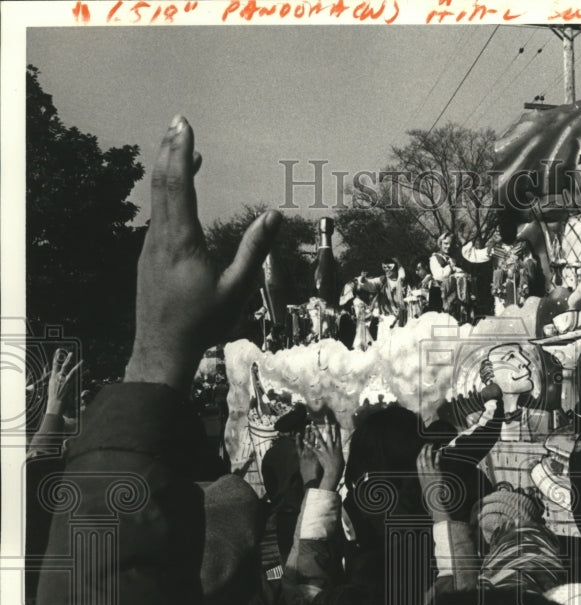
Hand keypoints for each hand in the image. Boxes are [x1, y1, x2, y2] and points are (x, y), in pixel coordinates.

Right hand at [45, 349, 82, 415]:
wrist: (54, 404)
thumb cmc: (52, 397)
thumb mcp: (49, 385)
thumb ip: (49, 377)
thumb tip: (48, 370)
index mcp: (52, 377)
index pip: (54, 365)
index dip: (56, 357)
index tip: (58, 351)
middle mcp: (58, 378)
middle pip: (64, 366)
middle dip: (67, 359)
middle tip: (71, 353)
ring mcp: (64, 381)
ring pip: (72, 371)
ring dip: (78, 366)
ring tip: (83, 361)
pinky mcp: (70, 385)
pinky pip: (77, 378)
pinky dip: (82, 374)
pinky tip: (87, 371)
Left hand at [125, 116, 281, 389]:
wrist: (162, 349)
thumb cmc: (203, 322)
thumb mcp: (237, 288)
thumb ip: (254, 249)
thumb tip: (274, 216)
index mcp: (181, 240)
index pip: (179, 184)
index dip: (181, 151)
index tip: (184, 125)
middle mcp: (160, 237)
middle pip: (161, 182)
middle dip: (170, 148)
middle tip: (178, 121)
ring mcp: (150, 246)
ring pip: (157, 197)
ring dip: (169, 169)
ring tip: (182, 148)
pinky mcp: (149, 256)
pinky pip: (158, 213)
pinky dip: (168, 193)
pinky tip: (179, 194)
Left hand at [297, 416, 343, 490]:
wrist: (334, 472)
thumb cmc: (339, 467)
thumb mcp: (341, 457)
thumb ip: (339, 451)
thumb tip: (338, 447)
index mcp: (338, 447)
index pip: (338, 435)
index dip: (336, 428)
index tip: (335, 421)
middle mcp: (331, 446)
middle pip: (329, 433)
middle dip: (327, 425)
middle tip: (325, 417)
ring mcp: (325, 449)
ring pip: (320, 438)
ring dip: (316, 431)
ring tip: (312, 425)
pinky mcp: (319, 454)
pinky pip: (313, 448)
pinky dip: (308, 444)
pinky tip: (304, 439)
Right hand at [416, 443, 447, 521]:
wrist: (433, 501)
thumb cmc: (430, 495)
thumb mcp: (426, 487)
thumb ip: (426, 480)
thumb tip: (426, 476)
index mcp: (420, 476)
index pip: (418, 464)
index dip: (419, 456)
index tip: (421, 451)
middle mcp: (424, 474)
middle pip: (422, 459)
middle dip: (423, 451)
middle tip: (426, 445)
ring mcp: (430, 473)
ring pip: (428, 459)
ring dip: (429, 451)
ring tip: (430, 445)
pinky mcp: (436, 474)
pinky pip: (436, 464)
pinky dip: (437, 457)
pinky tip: (438, 452)